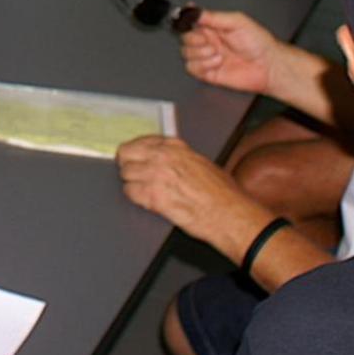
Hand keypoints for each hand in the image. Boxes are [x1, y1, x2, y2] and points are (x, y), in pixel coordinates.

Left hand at [115, 135, 257, 248]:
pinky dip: (135, 197)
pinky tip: (145, 200)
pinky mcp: (153, 196)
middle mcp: (162, 156)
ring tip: (143, 190)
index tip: (135, 157)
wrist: (228, 213)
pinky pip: (130, 192)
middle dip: (128, 164)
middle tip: (132, 174)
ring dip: (132, 182)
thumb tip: (166, 161)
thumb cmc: (221, 192)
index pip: (141, 141)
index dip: (136, 151)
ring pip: (125, 174)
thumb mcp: (200, 162)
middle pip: (126, 154)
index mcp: (174, 146)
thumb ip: (179, 158)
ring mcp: (156, 175)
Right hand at [179, 9, 281, 93]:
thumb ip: (213, 16)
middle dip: (194, 39)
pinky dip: (202, 66)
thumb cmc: (260, 43)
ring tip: (217, 54)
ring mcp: (208, 57)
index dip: (185, 21)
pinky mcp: (208, 73)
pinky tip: (216, 63)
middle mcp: (209, 41)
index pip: (191, 21)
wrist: (268, 67)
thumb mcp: (237, 21)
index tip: (187, 21)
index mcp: (214, 26)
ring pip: (186, 53)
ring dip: (201, 54)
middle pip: (185, 38)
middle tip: (209, 41)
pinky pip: (192, 68)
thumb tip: (193, 10)